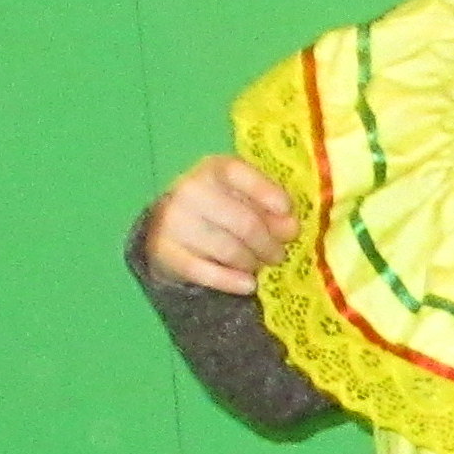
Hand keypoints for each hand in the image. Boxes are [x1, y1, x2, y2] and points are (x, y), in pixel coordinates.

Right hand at [145, 155, 297, 293]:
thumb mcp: (244, 199)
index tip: (287, 211)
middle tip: (277, 255)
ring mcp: (173, 220)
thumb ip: (270, 210)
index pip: (239, 173)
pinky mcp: (163, 251)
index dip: (267, 192)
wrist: (169, 228)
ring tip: (257, 265)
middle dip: (268, 244)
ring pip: (228, 250)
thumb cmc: (219, 208)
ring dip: (251, 263)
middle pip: (244, 222)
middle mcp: (189, 189)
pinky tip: (248, 285)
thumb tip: (290, 227)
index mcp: (212, 169)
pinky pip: (206, 272)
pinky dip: (232, 281)